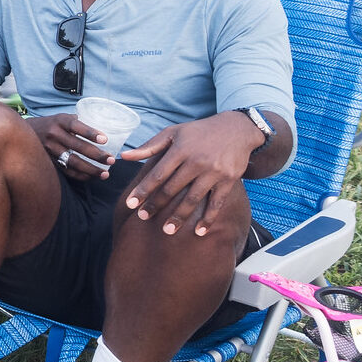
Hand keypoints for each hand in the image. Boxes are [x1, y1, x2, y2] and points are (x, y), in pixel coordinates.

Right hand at [25, 113, 113, 180]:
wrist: (22, 133)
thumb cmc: (50, 125)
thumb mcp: (60, 118)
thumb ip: (77, 123)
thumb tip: (98, 130)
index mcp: (59, 121)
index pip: (76, 126)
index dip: (91, 133)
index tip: (105, 140)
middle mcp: (54, 134)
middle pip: (77, 146)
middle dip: (96, 155)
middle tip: (111, 160)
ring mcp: (50, 149)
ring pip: (72, 161)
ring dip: (91, 169)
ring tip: (105, 173)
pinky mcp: (48, 161)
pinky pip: (66, 170)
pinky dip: (80, 175)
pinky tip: (91, 177)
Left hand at [121, 115, 258, 236]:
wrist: (236, 129)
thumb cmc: (198, 132)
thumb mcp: (173, 132)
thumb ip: (149, 146)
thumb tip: (124, 156)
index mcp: (180, 150)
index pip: (158, 174)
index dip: (143, 190)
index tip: (130, 204)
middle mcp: (196, 162)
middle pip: (172, 189)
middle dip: (156, 205)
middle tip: (143, 218)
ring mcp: (213, 172)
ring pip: (193, 198)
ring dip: (179, 216)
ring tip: (167, 230)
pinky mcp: (229, 180)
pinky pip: (217, 202)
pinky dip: (208, 218)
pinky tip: (199, 232)